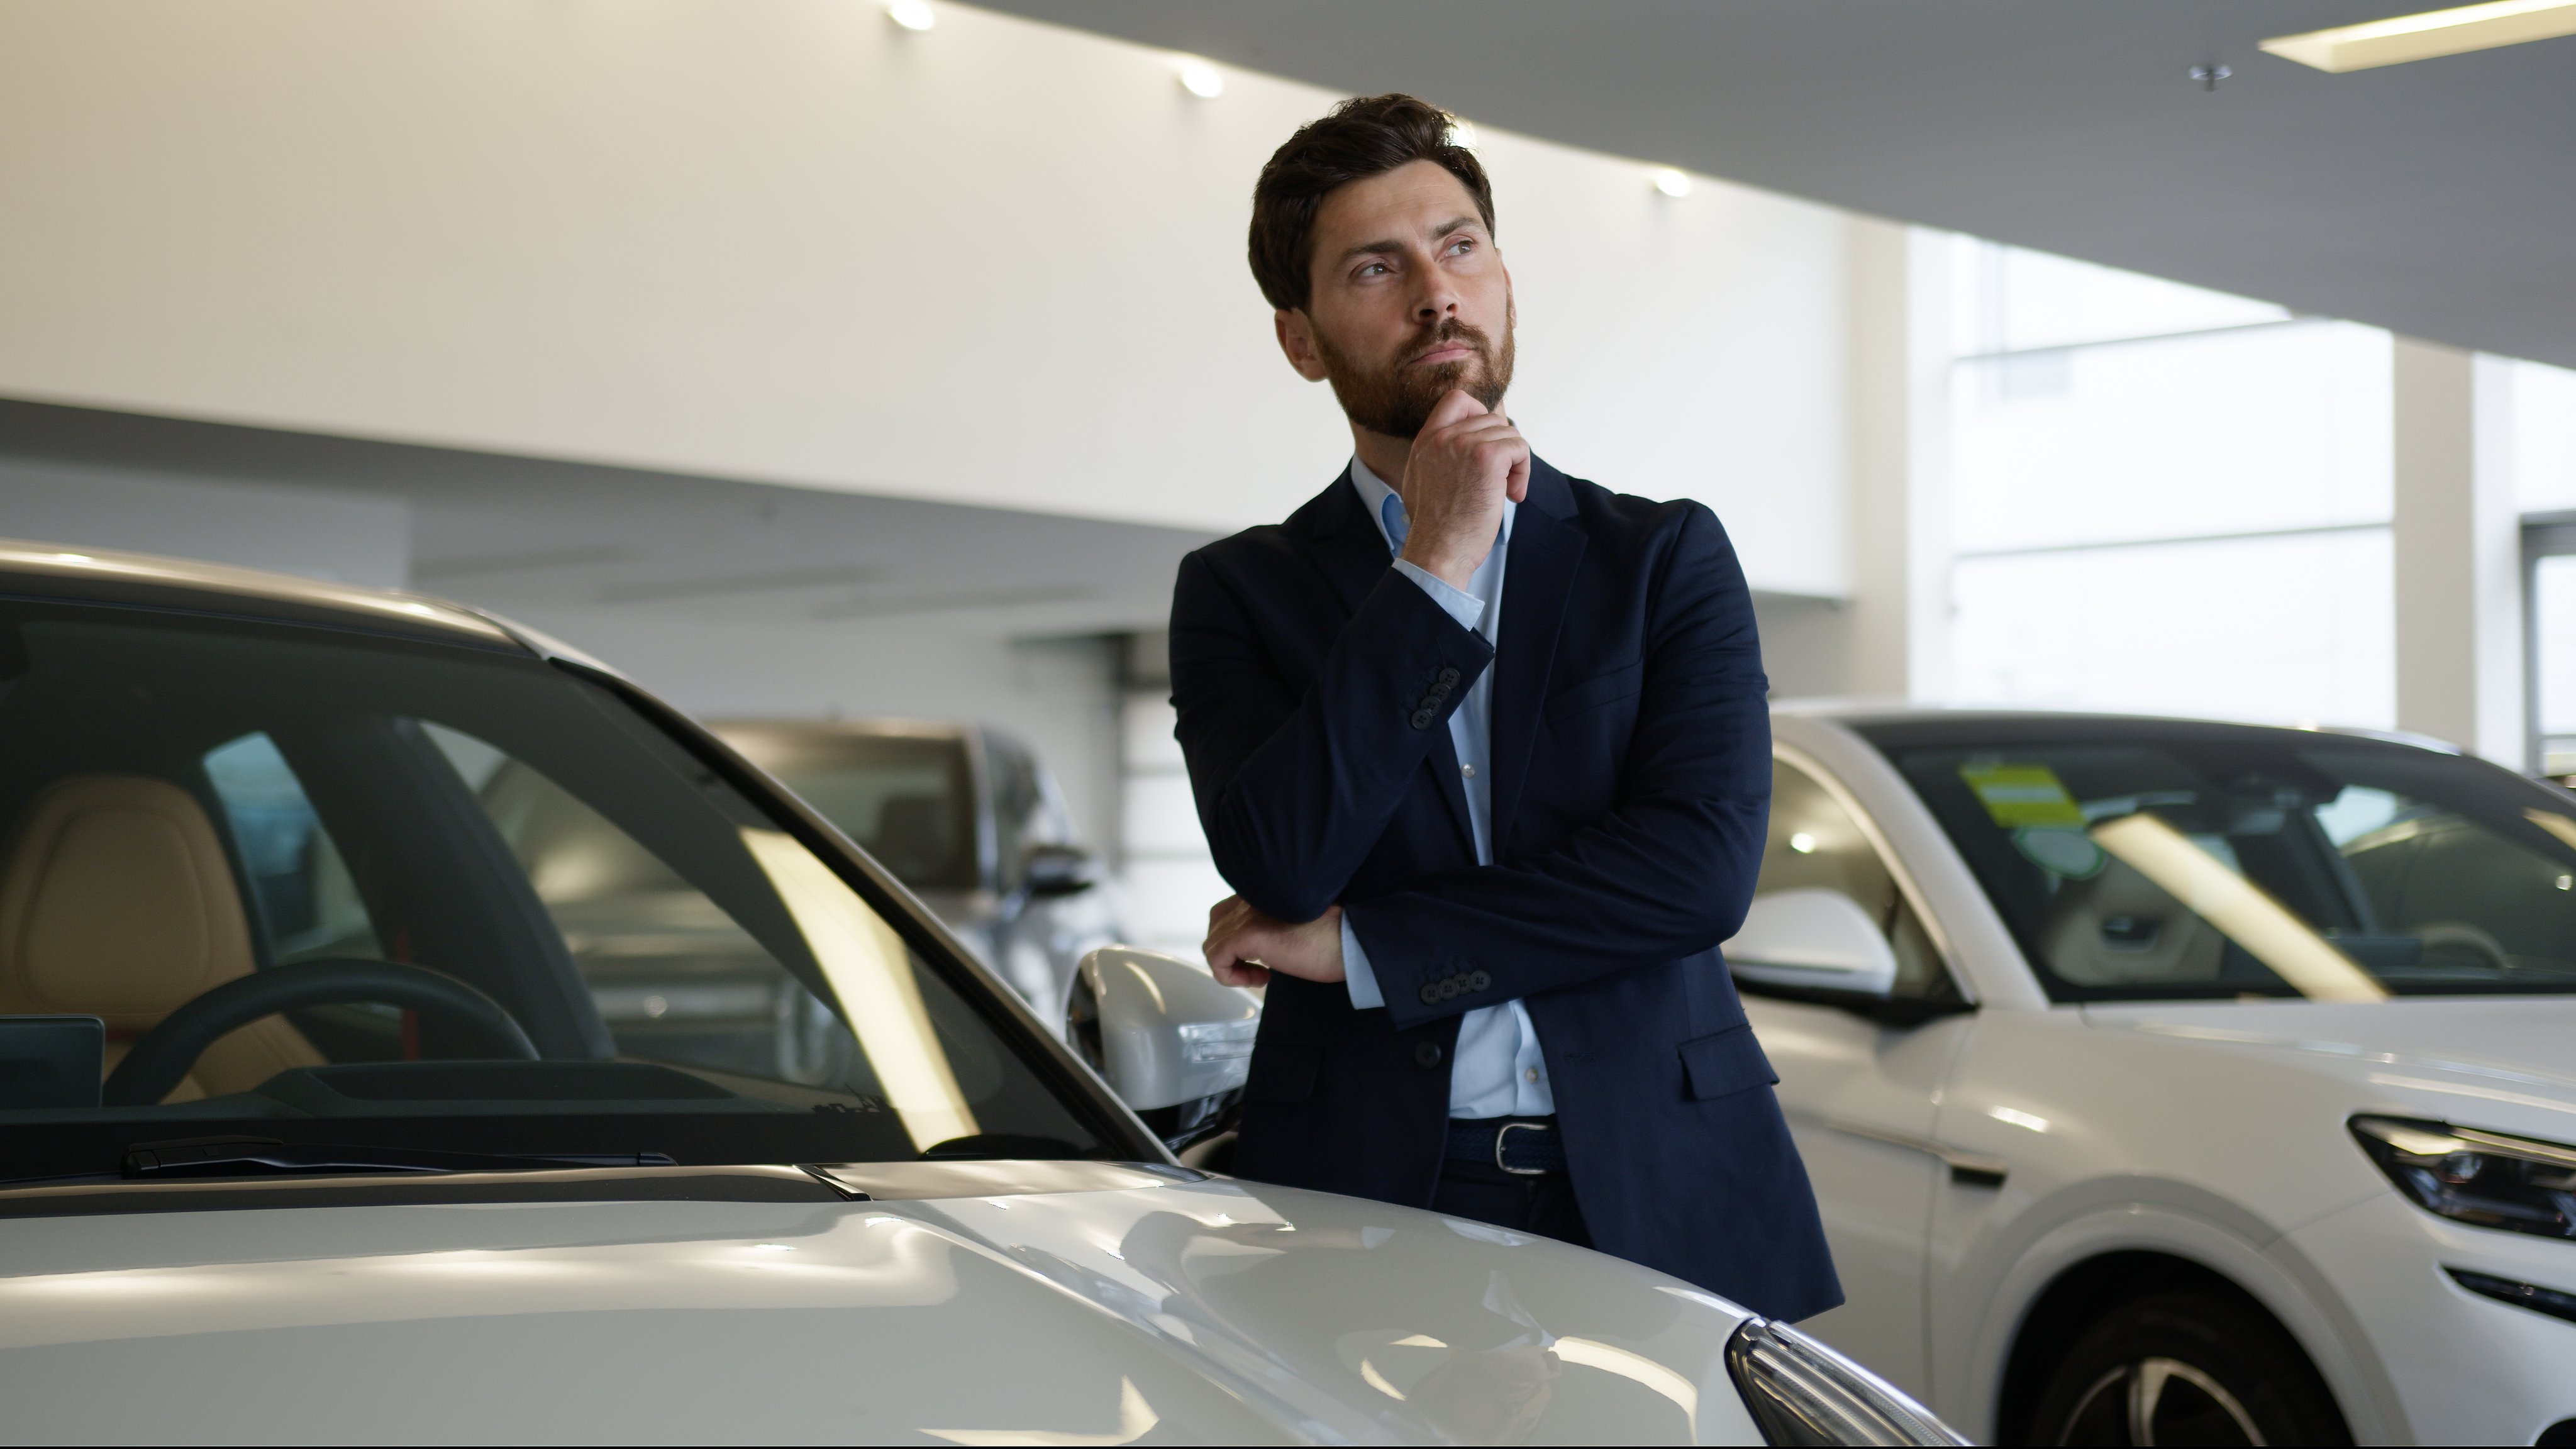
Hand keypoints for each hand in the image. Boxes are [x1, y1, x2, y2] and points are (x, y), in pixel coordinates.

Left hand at [1202, 894, 1344, 988]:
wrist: (1352, 942)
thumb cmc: (1335, 938)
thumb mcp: (1297, 924)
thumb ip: (1274, 923)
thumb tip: (1259, 946)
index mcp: (1264, 892)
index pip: (1230, 910)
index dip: (1238, 939)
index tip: (1263, 958)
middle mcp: (1252, 897)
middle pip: (1217, 922)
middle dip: (1229, 950)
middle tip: (1255, 968)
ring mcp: (1248, 914)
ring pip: (1213, 943)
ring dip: (1231, 965)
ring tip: (1259, 975)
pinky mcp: (1249, 933)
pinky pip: (1217, 958)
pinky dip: (1231, 975)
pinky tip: (1261, 978)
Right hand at [1398, 388, 1528, 589]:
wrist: (1438, 551)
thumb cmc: (1435, 527)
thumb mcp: (1421, 480)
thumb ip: (1438, 455)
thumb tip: (1463, 443)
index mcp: (1426, 440)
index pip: (1457, 399)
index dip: (1480, 413)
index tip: (1487, 442)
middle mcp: (1443, 437)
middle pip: (1492, 419)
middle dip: (1502, 448)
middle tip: (1499, 480)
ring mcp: (1465, 444)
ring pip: (1509, 434)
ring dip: (1514, 463)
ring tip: (1504, 492)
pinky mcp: (1487, 458)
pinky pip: (1520, 447)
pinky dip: (1523, 471)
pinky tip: (1511, 495)